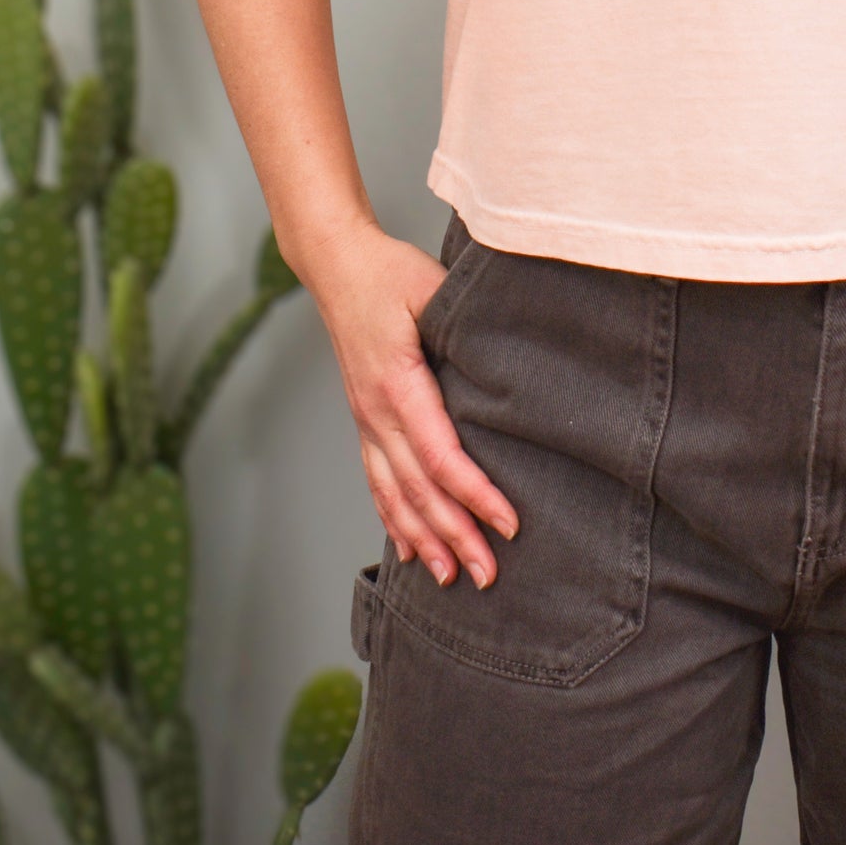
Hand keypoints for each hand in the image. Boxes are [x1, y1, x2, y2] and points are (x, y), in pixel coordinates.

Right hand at [304, 219, 518, 590]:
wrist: (336, 265)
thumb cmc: (388, 272)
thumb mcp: (432, 287)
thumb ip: (465, 324)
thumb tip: (506, 356)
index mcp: (397, 384)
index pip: (440, 455)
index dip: (475, 494)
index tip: (509, 523)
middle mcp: (375, 411)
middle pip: (418, 488)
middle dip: (454, 535)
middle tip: (488, 574)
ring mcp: (365, 418)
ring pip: (393, 493)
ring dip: (422, 538)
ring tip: (448, 578)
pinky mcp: (364, 417)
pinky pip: (377, 478)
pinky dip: (392, 518)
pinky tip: (406, 548)